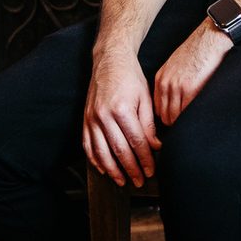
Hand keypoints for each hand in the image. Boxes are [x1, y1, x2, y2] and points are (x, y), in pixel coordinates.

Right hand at [83, 50, 160, 187]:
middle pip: (119, 150)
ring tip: (123, 180)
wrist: (110, 60)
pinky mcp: (85, 119)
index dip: (144, 158)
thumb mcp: (145, 98)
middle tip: (139, 180)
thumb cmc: (130, 77)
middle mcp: (104, 115)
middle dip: (131, 168)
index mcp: (122, 109)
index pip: (136, 141)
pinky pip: (87, 144)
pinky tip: (104, 168)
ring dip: (112, 170)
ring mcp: (92, 118)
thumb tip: (156, 146)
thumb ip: (149, 124)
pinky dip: (95, 159)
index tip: (151, 169)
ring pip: (101, 152)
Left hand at [154, 21, 231, 125]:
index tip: (177, 123)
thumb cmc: (198, 50)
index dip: (167, 118)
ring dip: (182, 124)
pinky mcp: (191, 89)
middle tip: (185, 131)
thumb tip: (176, 101)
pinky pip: (187, 113)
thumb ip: (172, 82)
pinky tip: (198, 119)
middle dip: (174, 124)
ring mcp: (177, 87)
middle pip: (164, 116)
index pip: (158, 108)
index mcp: (161, 78)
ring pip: (174, 118)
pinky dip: (191, 119)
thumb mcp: (176, 65)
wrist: (211, 37)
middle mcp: (166, 84)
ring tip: (192, 128)